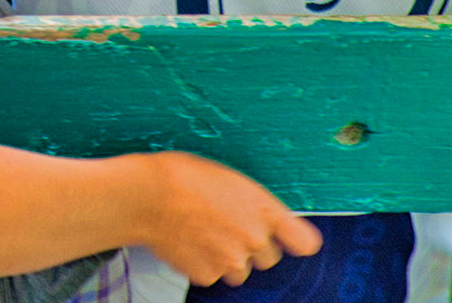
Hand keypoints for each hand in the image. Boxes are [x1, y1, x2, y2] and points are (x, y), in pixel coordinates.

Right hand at [135, 152, 321, 287]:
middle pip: (268, 257)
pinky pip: (211, 275)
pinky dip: (201, 263)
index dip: (294, 240)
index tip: (288, 238)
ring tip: (202, 232)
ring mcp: (231, 261)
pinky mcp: (207, 275)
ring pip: (238, 270)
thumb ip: (254, 204)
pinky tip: (188, 241)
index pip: (304, 242)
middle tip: (225, 225)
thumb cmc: (182, 177)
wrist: (147, 195)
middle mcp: (254, 239)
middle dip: (250, 245)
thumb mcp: (230, 179)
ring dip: (226, 257)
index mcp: (264, 210)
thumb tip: (264, 220)